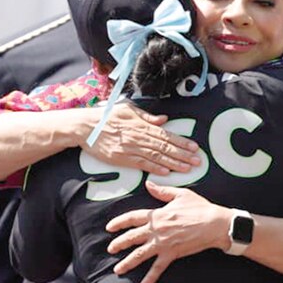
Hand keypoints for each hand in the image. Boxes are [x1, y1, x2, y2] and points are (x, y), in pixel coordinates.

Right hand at [79, 103, 201, 175]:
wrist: (84, 126)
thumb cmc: (107, 116)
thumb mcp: (128, 109)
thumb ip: (147, 116)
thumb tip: (164, 120)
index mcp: (142, 125)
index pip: (166, 135)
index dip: (182, 142)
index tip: (195, 147)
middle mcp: (138, 137)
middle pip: (165, 147)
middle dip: (183, 155)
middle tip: (197, 161)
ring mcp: (130, 148)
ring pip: (156, 157)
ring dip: (173, 163)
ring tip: (187, 168)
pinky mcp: (121, 158)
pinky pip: (140, 164)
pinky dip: (154, 168)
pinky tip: (166, 172)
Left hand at [105, 181, 231, 282]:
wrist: (214, 223)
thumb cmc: (200, 208)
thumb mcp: (180, 195)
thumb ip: (162, 191)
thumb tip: (148, 184)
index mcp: (157, 214)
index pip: (132, 218)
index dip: (119, 222)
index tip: (110, 227)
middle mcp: (156, 229)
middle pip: (131, 237)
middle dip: (119, 244)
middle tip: (110, 249)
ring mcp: (163, 243)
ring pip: (140, 254)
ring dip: (127, 263)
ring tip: (118, 270)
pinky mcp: (172, 254)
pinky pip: (158, 268)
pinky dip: (150, 278)